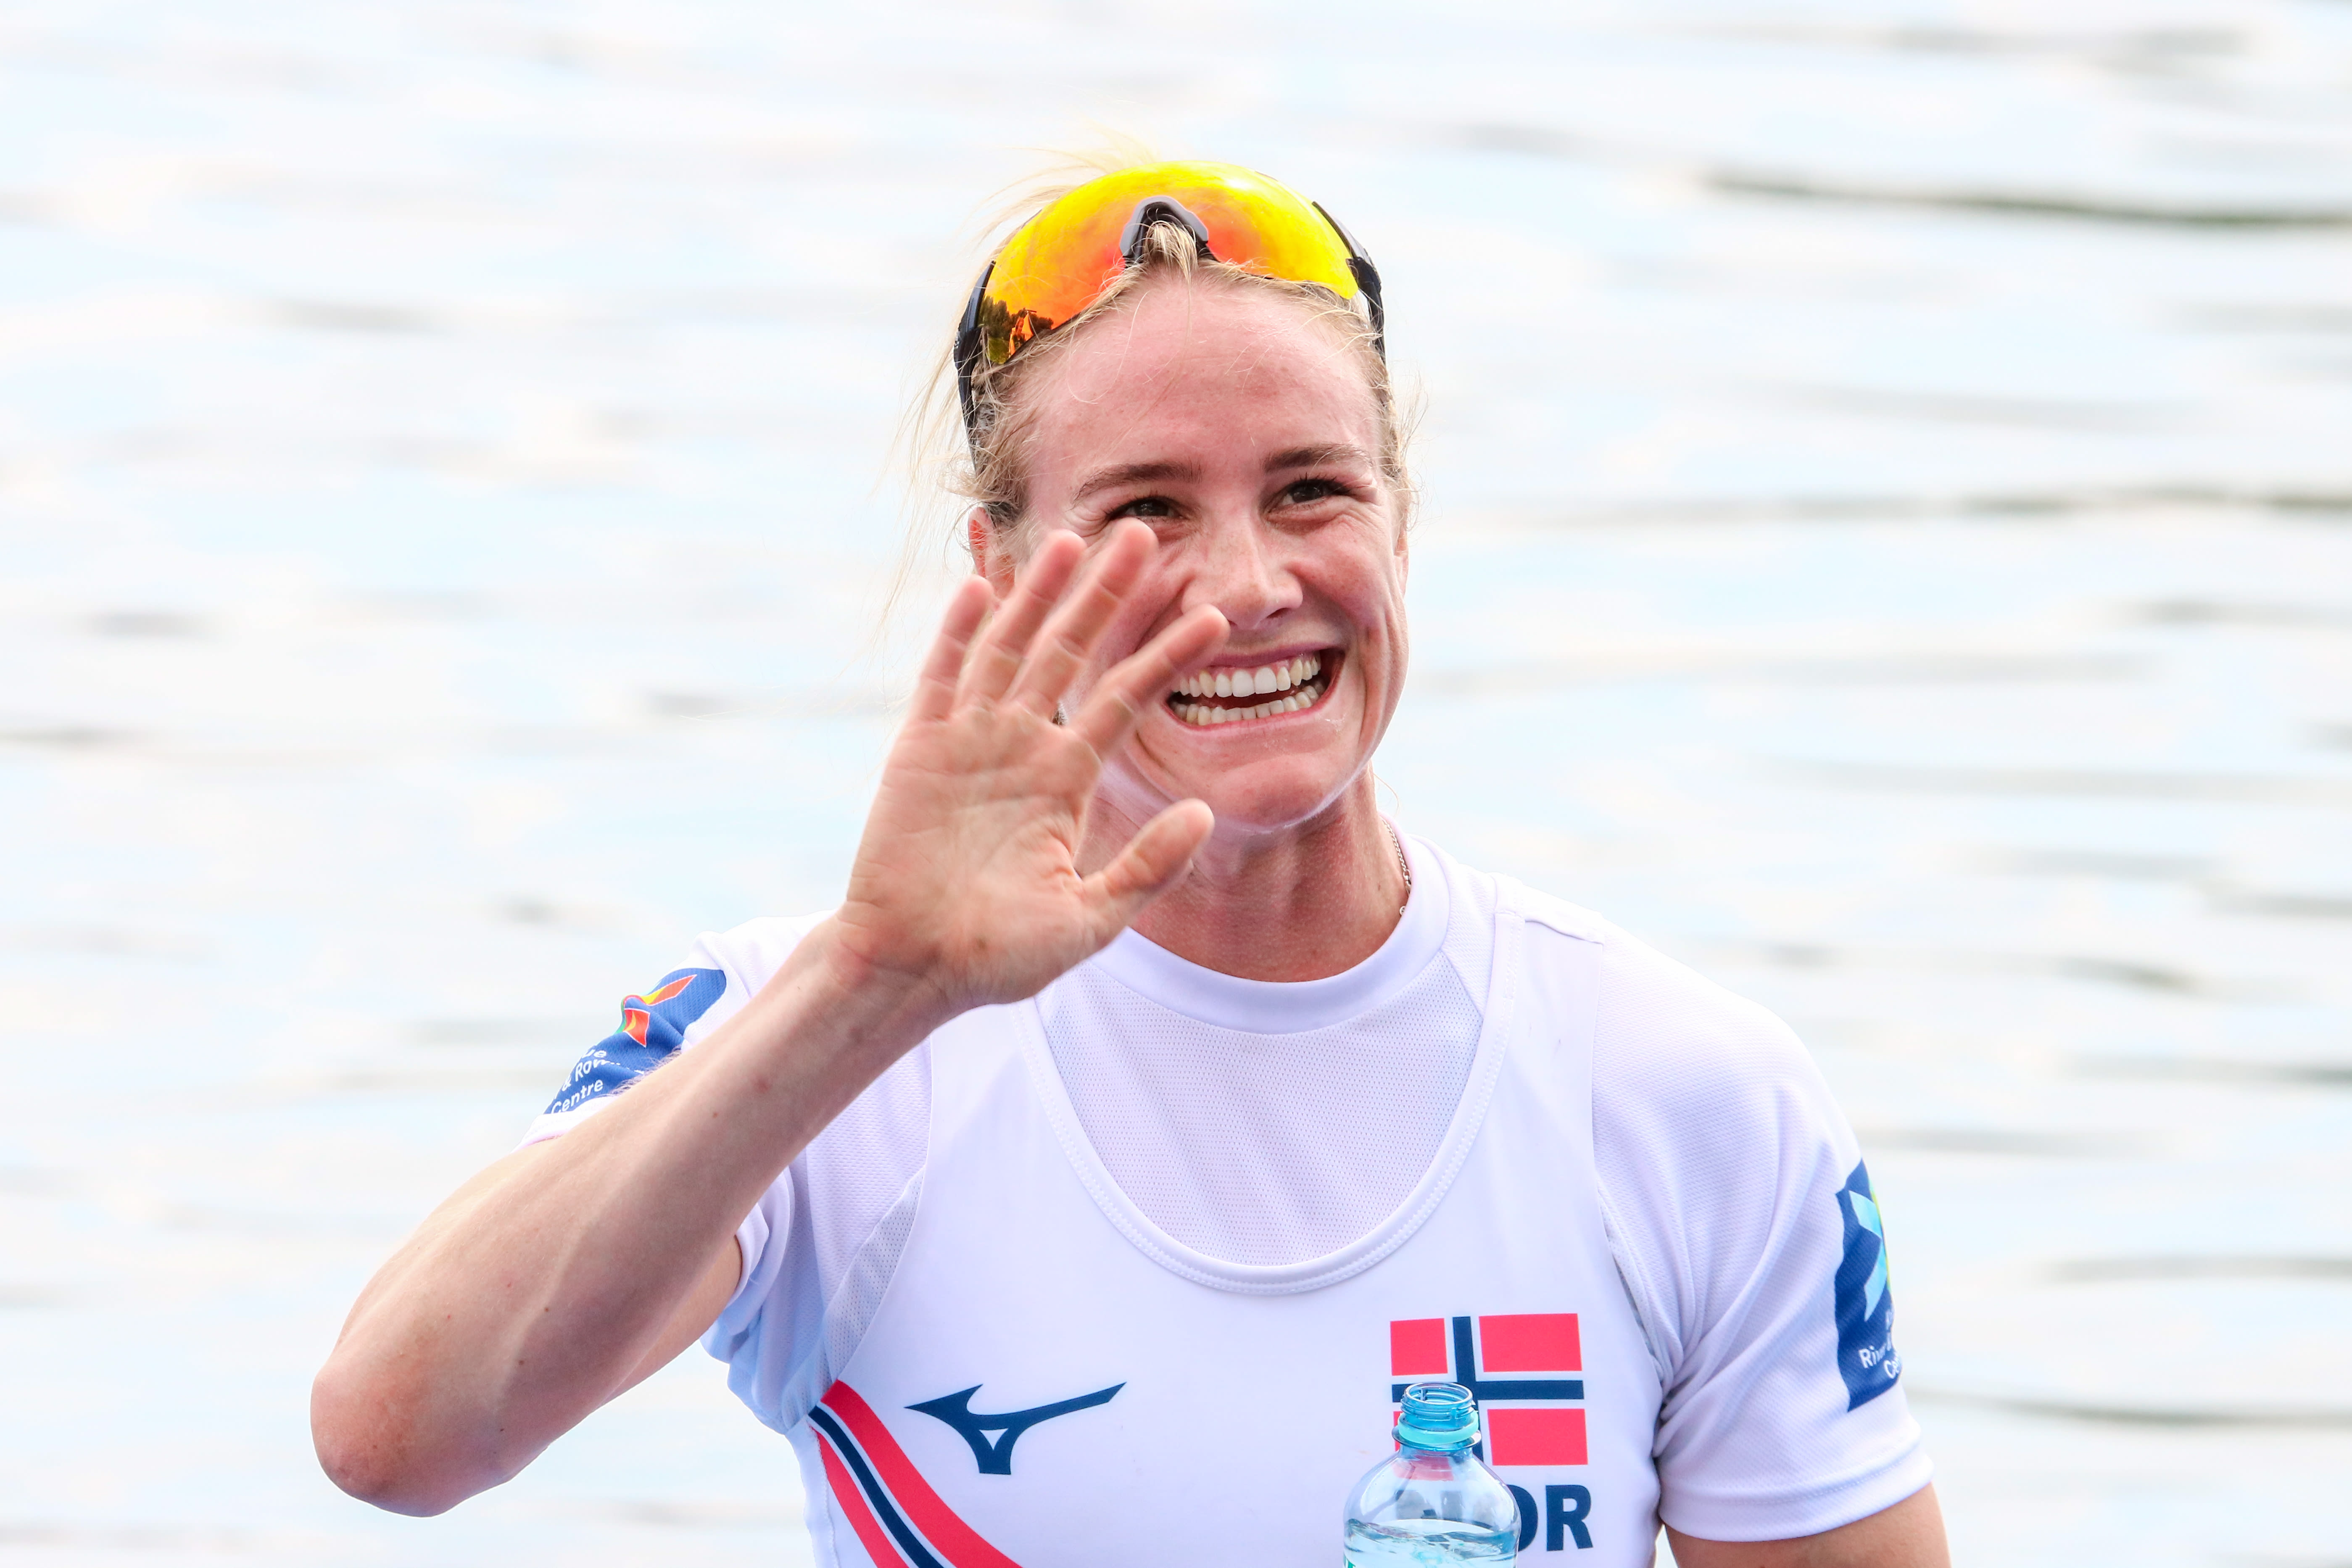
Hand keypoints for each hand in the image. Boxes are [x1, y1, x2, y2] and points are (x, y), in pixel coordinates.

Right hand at [831, 522, 1226, 1014]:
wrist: (915, 971)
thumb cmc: (997, 956)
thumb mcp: (1088, 919)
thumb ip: (1146, 868)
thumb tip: (1204, 814)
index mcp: (1064, 781)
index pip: (1124, 700)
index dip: (1166, 656)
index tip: (1214, 619)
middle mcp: (1020, 748)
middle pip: (1071, 652)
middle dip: (1105, 595)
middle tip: (1143, 534)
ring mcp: (968, 743)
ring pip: (1010, 649)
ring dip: (1038, 595)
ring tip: (1071, 539)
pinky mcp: (918, 751)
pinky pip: (942, 680)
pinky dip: (958, 633)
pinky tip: (980, 586)